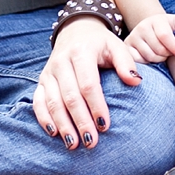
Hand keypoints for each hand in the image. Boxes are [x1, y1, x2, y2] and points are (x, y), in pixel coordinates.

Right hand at [33, 16, 142, 149]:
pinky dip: (44, 118)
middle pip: (70, 96)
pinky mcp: (41, 80)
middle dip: (81, 121)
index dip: (96, 106)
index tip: (105, 126)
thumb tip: (135, 82)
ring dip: (63, 125)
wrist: (76, 30)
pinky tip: (54, 133)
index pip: (88, 84)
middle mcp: (62, 61)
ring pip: (53, 102)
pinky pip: (39, 101)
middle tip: (92, 142)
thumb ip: (126, 63)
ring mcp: (49, 71)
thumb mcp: (116, 46)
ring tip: (74, 144)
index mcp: (81, 52)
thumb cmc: (100, 43)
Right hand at [124, 13, 174, 63]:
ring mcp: (133, 37)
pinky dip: (148, 62)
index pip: (164, 35)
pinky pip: (139, 61)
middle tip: (169, 53)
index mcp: (156, 20)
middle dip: (167, 54)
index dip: (174, 46)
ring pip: (149, 57)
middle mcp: (142, 27)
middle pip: (157, 49)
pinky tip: (151, 57)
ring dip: (159, 59)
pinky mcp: (127, 47)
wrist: (151, 28)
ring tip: (162, 54)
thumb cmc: (169, 28)